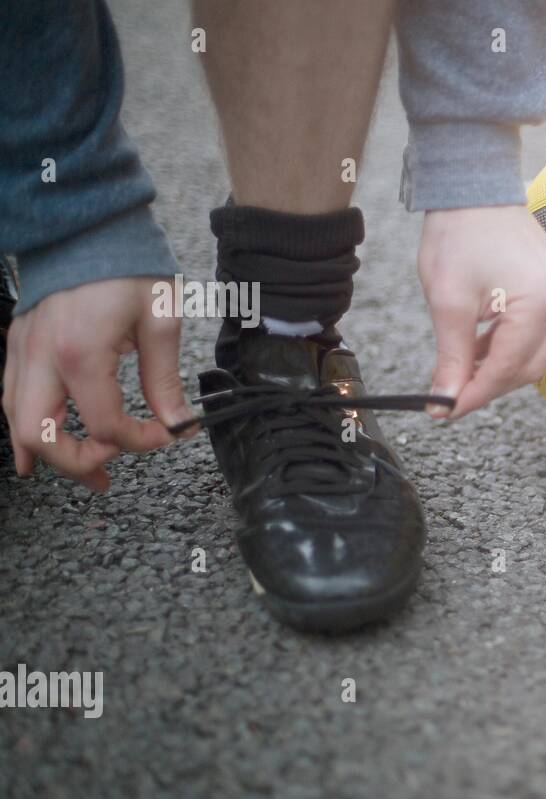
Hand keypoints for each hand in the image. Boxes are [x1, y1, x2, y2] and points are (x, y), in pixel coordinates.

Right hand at [2, 277, 193, 491]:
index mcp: (81, 354)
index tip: (166, 434)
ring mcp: (21, 350)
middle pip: (38, 434)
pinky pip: (11, 395)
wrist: (87, 224)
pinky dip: (28, 424)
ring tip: (86, 467)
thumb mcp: (160, 320)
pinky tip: (44, 442)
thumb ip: (165, 379)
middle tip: (108, 475)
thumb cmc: (126, 265)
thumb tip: (179, 422)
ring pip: (16, 419)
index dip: (139, 441)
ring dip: (48, 450)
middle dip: (74, 464)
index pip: (106, 424)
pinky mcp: (17, 343)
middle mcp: (41, 357)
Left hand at [417, 205, 545, 419]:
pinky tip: (481, 345)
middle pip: (530, 367)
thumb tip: (445, 402)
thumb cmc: (460, 234)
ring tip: (462, 364)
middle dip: (490, 385)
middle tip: (451, 395)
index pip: (510, 366)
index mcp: (542, 298)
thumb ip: (452, 357)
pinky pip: (542, 335)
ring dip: (501, 366)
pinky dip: (511, 347)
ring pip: (538, 355)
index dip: (476, 394)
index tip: (446, 411)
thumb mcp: (448, 300)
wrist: (476, 188)